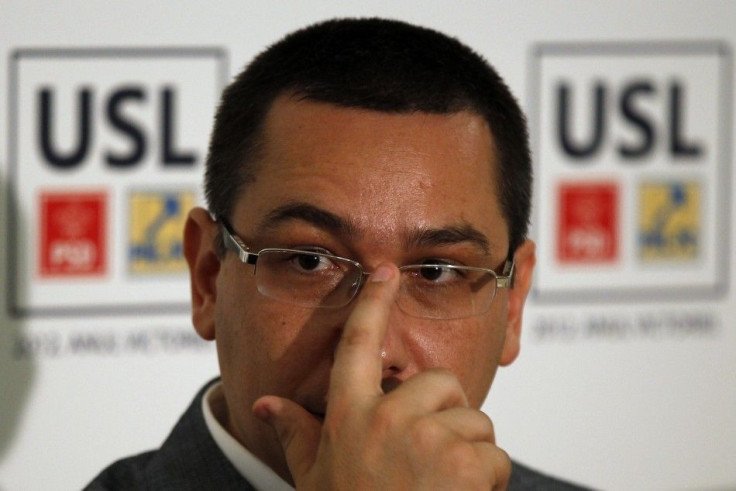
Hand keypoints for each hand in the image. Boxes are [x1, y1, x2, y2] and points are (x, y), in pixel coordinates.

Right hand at [253, 263, 509, 489]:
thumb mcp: (313, 478)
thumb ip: (295, 433)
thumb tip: (263, 404)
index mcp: (350, 415)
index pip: (359, 343)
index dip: (373, 302)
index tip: (386, 271)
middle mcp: (388, 418)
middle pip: (440, 382)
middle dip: (446, 414)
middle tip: (431, 457)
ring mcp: (428, 439)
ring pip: (474, 420)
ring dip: (470, 453)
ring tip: (443, 488)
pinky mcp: (466, 464)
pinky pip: (496, 456)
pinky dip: (490, 481)